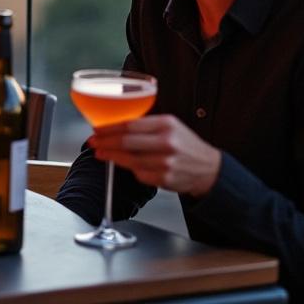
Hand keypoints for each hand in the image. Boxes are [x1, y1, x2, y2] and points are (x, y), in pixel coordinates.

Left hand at [90, 114, 221, 196]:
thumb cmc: (186, 145)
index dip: (109, 128)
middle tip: (94, 142)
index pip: (130, 124)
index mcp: (166, 125)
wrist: (209, 169)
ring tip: (101, 152)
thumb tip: (116, 125)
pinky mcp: (164, 178)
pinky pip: (138, 173)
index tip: (97, 129)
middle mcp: (166, 143)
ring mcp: (165, 162)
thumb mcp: (171, 126)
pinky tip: (124, 164)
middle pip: (126, 142)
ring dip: (111, 156)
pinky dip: (130, 168)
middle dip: (105, 142)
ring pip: (129, 159)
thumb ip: (147, 125)